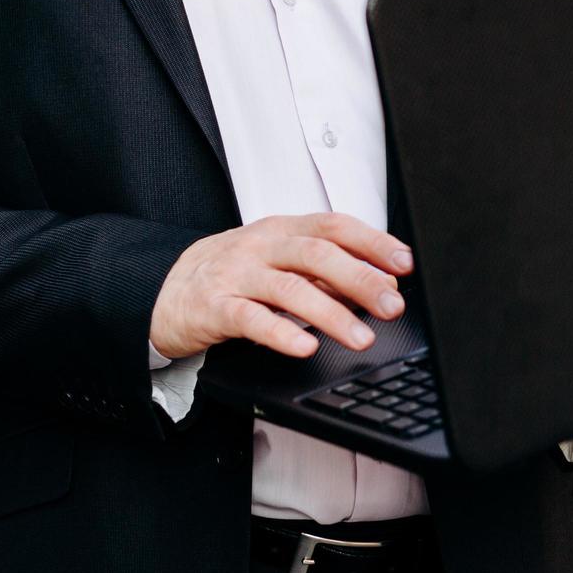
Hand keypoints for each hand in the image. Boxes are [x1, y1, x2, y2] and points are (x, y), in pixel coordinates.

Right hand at [151, 212, 414, 359]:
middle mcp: (261, 246)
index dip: (372, 242)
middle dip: (360, 280)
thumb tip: (384, 285)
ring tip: (361, 337)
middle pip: (317, 254)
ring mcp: (236, 275)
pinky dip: (281, 333)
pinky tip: (305, 346)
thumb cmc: (235, 273)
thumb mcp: (282, 262)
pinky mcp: (214, 308)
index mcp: (283, 229)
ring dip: (331, 314)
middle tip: (392, 307)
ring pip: (289, 288)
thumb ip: (329, 272)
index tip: (405, 263)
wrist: (167, 288)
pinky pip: (251, 320)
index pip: (334, 226)